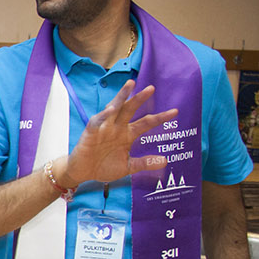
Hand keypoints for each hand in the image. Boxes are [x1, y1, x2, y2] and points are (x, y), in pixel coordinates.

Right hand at [63, 81, 177, 187]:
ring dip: (122, 96)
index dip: (160, 118)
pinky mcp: (91, 133)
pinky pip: (98, 121)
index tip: (175, 112)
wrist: (83, 173)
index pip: (146, 123)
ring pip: (114, 109)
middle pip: (130, 110)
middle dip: (140, 99)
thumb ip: (144, 163)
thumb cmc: (103, 167)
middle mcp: (117, 128)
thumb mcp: (128, 167)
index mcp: (127, 135)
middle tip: (151, 88)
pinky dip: (104, 115)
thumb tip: (165, 161)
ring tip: (130, 84)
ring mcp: (104, 128)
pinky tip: (111, 109)